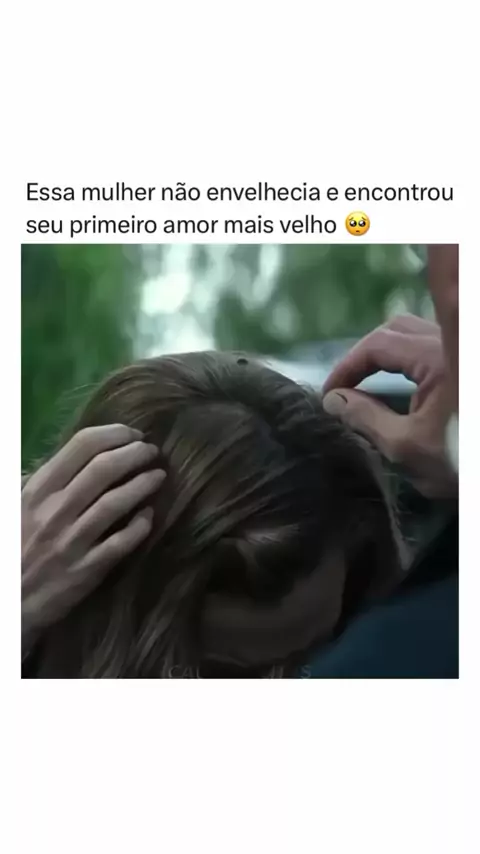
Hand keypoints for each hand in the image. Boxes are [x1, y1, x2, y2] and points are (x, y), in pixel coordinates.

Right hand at [22, 424, 164, 644]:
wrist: (9, 600)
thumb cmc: (18, 545)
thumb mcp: (20, 505)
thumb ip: (49, 480)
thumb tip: (84, 454)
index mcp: (39, 489)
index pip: (82, 445)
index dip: (115, 434)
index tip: (134, 435)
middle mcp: (55, 510)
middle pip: (104, 468)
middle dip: (135, 453)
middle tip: (152, 452)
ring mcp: (71, 541)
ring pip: (115, 502)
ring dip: (143, 484)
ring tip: (159, 476)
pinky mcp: (86, 570)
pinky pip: (120, 543)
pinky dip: (140, 526)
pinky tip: (149, 516)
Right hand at [322, 314, 456, 498]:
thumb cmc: (461, 461)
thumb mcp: (406, 448)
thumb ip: (366, 419)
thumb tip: (334, 400)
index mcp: (439, 360)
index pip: (379, 344)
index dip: (348, 364)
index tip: (332, 393)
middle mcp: (452, 345)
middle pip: (395, 330)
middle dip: (364, 355)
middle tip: (346, 388)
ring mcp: (461, 352)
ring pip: (412, 333)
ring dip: (385, 352)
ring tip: (367, 383)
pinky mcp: (463, 365)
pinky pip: (428, 346)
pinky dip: (405, 358)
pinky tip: (400, 386)